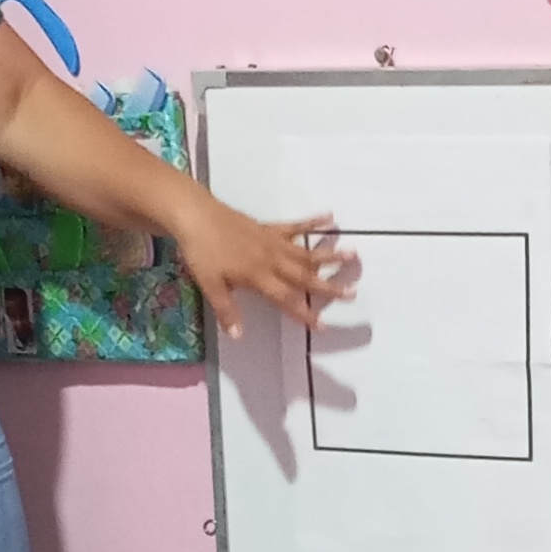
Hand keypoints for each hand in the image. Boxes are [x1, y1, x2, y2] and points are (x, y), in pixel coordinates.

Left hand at [171, 200, 356, 334]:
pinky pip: (296, 226)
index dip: (305, 313)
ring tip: (354, 255)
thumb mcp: (209, 285)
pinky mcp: (269, 227)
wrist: (195, 215)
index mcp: (258, 277)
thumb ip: (227, 310)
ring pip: (307, 251)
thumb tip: (239, 336)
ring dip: (330, 254)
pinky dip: (314, 222)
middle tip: (353, 292)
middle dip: (329, 286)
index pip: (286, 299)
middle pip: (305, 276)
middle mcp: (272, 260)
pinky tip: (331, 217)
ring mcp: (273, 241)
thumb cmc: (201, 252)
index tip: (323, 325)